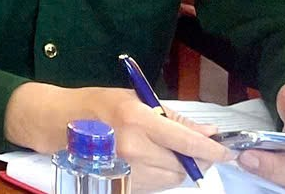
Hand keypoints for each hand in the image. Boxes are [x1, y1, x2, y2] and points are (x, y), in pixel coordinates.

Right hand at [7, 84, 229, 192]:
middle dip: (197, 158)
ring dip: (180, 167)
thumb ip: (173, 118)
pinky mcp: (123, 183)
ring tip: (166, 151)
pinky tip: (152, 160)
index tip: (228, 150)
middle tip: (195, 149)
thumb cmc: (96, 105)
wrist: (57, 125)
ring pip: (174, 177)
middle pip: (185, 164)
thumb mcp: (135, 99)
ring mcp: (127, 169)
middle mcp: (133, 147)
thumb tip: (209, 133)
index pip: (187, 142)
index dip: (213, 149)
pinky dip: (164, 175)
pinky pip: (159, 185)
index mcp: (136, 119)